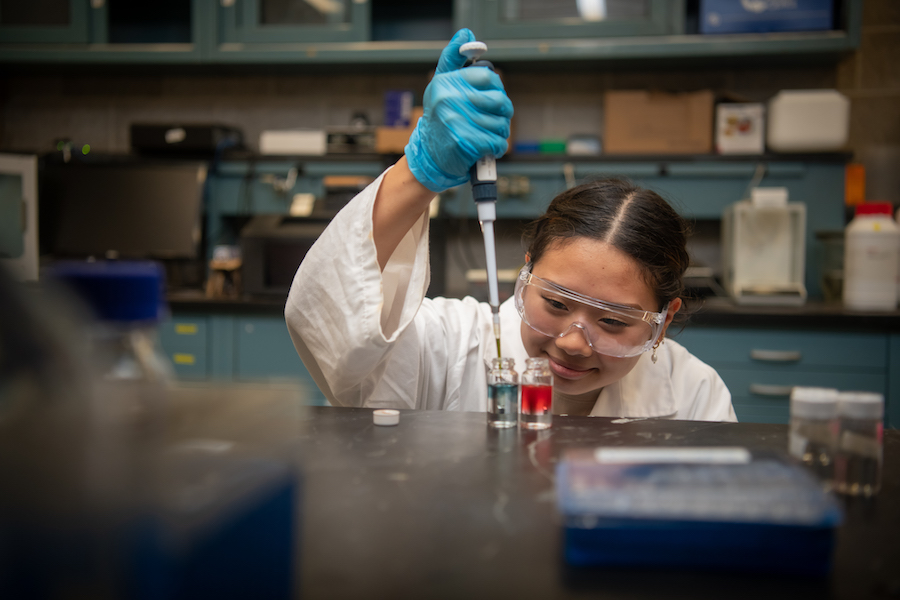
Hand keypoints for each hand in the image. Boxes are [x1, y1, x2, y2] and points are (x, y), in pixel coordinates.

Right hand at [404, 29, 513, 192]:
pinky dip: (496, 148)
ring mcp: (457, 123)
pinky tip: (485, 148)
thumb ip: (453, 59)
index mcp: (446, 83)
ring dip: (499, 132)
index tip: (491, 97)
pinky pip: (498, 143)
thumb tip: (466, 34)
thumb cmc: (440, 117)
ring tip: (485, 134)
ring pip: (502, 124)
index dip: (496, 89)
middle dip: (503, 113)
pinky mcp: (466, 144)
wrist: (429, 156)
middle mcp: (450, 100)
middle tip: (493, 119)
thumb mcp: (441, 84)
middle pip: (500, 101)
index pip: (489, 77)